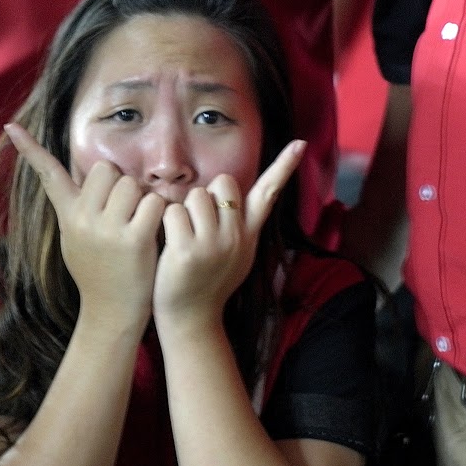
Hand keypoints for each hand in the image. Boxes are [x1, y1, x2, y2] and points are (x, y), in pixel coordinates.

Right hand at [5, 123, 165, 333]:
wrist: (111, 313)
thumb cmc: (98, 273)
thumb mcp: (74, 240)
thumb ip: (77, 210)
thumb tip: (81, 178)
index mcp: (68, 216)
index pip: (48, 175)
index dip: (30, 150)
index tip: (11, 126)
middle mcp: (83, 219)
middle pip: (107, 170)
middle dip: (121, 185)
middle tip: (124, 214)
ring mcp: (107, 229)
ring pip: (132, 184)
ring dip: (143, 200)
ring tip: (139, 226)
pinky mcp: (133, 240)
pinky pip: (152, 204)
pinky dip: (160, 214)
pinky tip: (154, 234)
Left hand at [153, 141, 304, 325]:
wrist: (192, 321)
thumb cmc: (208, 284)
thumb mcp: (237, 257)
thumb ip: (240, 228)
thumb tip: (236, 197)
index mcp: (249, 236)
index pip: (268, 194)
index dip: (284, 167)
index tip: (300, 143)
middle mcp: (237, 237)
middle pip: (221, 184)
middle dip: (205, 198)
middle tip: (197, 229)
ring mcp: (214, 244)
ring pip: (195, 196)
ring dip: (182, 211)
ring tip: (183, 241)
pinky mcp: (188, 251)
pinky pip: (173, 212)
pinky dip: (165, 224)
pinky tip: (169, 248)